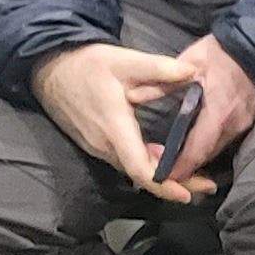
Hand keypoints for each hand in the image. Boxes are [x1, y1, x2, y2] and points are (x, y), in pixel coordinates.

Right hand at [29, 42, 199, 195]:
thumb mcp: (125, 60)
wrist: (49, 69)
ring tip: (193, 177)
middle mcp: (104, 144)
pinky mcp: (95, 144)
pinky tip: (166, 161)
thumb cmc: (87, 64)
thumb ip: (159, 68)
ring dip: (160, 176)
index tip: (187, 194)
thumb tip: (193, 71)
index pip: (139, 167)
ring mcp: (97, 146)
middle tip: (205, 186)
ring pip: (132, 169)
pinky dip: (146, 165)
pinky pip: (124, 160)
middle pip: (140, 175)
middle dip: (173, 185)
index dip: (163, 185)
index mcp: (114, 126)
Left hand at [162, 35, 254, 200]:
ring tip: (180, 161)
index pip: (198, 147)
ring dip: (200, 155)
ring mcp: (244, 123)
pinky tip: (198, 143)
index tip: (166, 177)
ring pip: (218, 148)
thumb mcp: (190, 62)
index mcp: (218, 110)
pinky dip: (210, 144)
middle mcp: (233, 123)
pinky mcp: (249, 120)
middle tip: (167, 171)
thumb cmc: (222, 53)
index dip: (182, 165)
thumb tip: (132, 95)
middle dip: (189, 165)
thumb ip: (163, 82)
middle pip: (208, 153)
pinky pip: (227, 138)